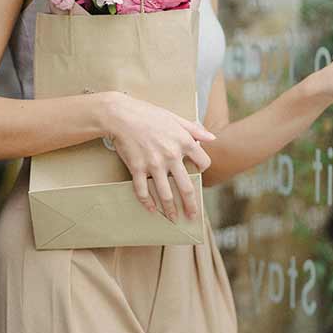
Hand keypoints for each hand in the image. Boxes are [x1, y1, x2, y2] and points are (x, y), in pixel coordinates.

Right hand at [102, 92, 215, 221]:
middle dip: (191, 205)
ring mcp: (154, 164)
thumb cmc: (148, 114)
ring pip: (166, 194)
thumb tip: (212, 138)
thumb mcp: (175, 117)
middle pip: (186, 187)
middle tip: (192, 216)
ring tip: (173, 219)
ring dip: (170, 210)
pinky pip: (143, 191)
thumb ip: (194, 129)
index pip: (203, 162)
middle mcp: (171, 156)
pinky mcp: (137, 169)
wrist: (121, 115)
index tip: (198, 173)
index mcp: (184, 142)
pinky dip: (147, 203)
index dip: (203, 168)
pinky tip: (150, 210)